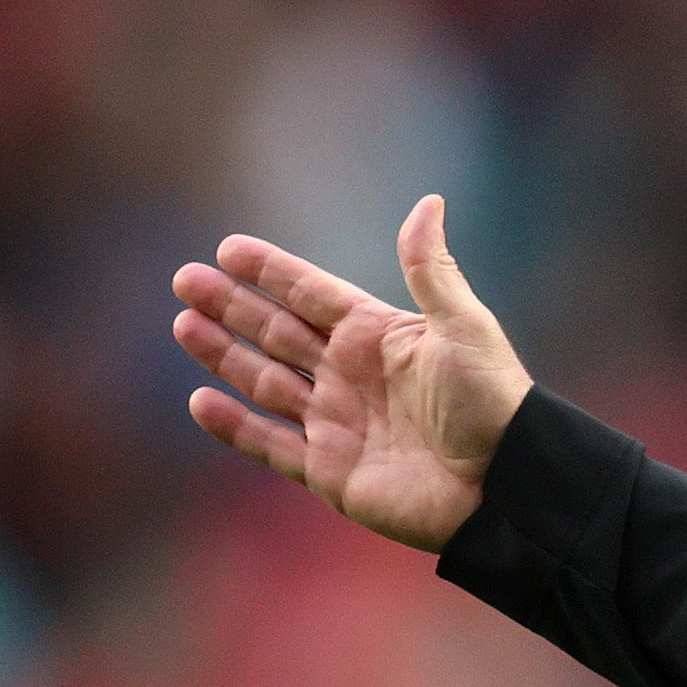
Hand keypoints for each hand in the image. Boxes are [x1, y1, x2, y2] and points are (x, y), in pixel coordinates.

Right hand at [171, 195, 534, 552]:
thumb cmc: (491, 402)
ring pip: (266, 381)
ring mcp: (337, 422)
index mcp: (379, 335)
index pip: (312, 294)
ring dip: (225, 355)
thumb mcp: (464, 327)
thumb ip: (432, 270)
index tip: (228, 249)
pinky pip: (270, 445)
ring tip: (185, 325)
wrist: (502, 484)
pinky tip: (201, 400)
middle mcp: (351, 374)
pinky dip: (235, 426)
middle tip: (186, 280)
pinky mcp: (329, 471)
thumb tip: (428, 201)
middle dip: (232, 306)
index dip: (272, 273)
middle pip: (278, 332)